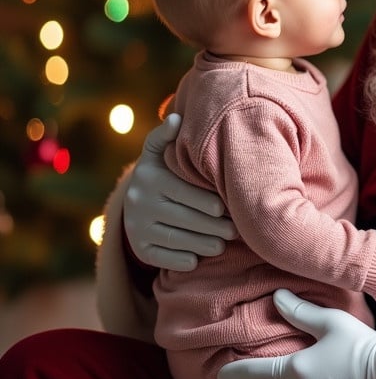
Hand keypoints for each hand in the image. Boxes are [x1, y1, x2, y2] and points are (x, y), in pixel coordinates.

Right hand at [124, 113, 236, 270]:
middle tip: (235, 230)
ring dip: (204, 244)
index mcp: (149, 178)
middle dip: (213, 226)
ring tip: (223, 243)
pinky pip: (164, 259)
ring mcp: (136, 228)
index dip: (208, 202)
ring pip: (177, 240)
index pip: (184, 193)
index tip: (227, 208)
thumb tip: (175, 119)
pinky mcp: (140, 249)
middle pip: (184, 218)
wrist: (137, 200)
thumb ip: (167, 135)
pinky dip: (184, 260)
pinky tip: (199, 257)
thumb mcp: (159, 151)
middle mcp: (138, 203)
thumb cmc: (162, 170)